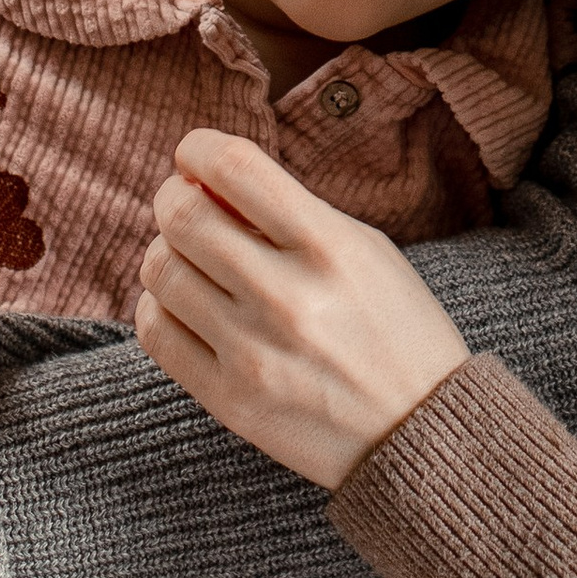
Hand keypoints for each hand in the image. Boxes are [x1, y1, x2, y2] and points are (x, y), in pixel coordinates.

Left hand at [135, 129, 469, 489]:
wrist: (420, 430)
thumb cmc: (395, 325)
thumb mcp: (362, 248)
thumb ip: (288, 211)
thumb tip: (204, 178)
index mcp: (329, 246)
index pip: (235, 167)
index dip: (198, 147)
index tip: (193, 154)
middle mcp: (287, 296)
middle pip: (183, 216)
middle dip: (172, 196)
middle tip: (182, 200)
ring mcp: (254, 352)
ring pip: (161, 272)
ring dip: (164, 251)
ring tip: (188, 257)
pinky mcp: (230, 400)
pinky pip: (157, 334)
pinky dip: (157, 305)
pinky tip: (182, 302)